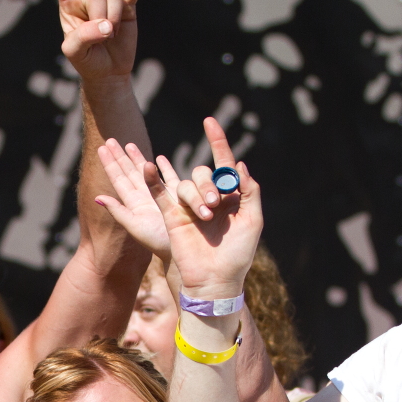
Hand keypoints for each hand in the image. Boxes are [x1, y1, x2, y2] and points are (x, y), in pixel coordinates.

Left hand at [48, 0, 154, 86]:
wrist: (108, 72)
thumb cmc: (86, 60)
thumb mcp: (74, 53)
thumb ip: (84, 37)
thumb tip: (106, 26)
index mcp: (70, 7)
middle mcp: (89, 1)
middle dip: (100, 17)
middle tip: (101, 36)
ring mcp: (109, 3)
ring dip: (114, 17)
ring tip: (112, 34)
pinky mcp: (128, 8)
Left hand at [93, 138, 178, 259]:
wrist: (179, 250)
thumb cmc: (156, 241)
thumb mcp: (134, 226)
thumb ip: (117, 211)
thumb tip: (97, 198)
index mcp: (134, 202)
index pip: (119, 178)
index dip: (110, 163)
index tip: (102, 147)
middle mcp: (145, 197)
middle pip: (129, 171)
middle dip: (120, 156)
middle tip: (109, 140)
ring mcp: (161, 195)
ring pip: (146, 172)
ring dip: (138, 158)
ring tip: (129, 144)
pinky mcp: (177, 196)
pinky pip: (169, 178)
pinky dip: (164, 168)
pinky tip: (159, 158)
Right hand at [154, 117, 261, 298]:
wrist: (216, 280)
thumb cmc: (238, 254)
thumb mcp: (253, 220)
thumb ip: (250, 191)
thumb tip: (238, 164)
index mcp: (230, 198)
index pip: (223, 163)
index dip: (218, 141)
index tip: (209, 121)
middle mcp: (208, 198)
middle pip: (205, 173)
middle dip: (211, 184)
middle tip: (216, 205)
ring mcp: (189, 206)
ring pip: (187, 183)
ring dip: (197, 195)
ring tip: (205, 215)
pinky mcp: (171, 215)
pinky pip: (160, 192)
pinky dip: (153, 179)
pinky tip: (148, 167)